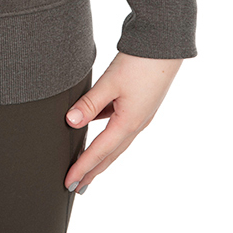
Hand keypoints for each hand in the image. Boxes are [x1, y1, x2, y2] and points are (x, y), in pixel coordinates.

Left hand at [64, 51, 183, 193]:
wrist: (164, 45)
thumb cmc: (139, 63)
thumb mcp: (110, 82)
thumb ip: (89, 103)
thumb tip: (70, 122)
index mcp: (128, 123)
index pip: (99, 152)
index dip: (82, 167)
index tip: (69, 182)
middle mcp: (136, 124)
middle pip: (110, 154)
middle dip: (93, 171)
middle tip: (77, 186)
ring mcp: (140, 115)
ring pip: (116, 143)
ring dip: (101, 157)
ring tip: (87, 167)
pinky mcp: (140, 105)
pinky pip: (119, 127)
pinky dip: (106, 135)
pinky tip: (95, 130)